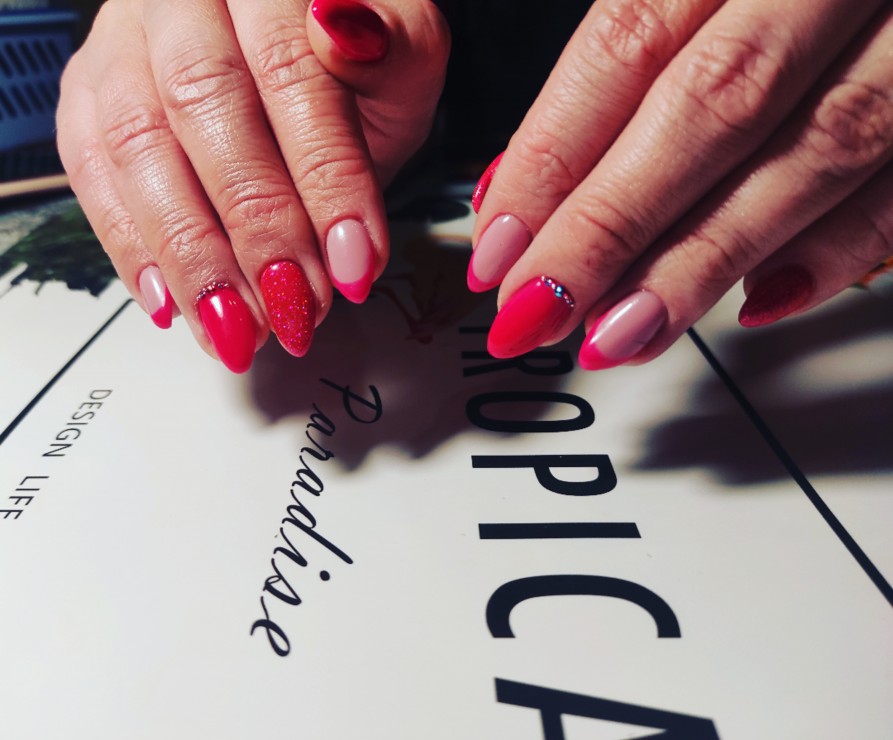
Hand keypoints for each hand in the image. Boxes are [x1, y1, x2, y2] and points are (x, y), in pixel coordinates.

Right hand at [57, 0, 448, 371]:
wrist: (289, 59)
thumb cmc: (354, 70)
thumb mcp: (402, 58)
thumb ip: (391, 53)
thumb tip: (349, 35)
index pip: (292, 72)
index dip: (325, 176)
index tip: (355, 261)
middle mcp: (182, 1)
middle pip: (205, 108)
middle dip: (257, 226)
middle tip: (297, 306)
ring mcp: (125, 44)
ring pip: (139, 147)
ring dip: (193, 254)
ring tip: (241, 327)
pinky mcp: (91, 95)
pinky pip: (91, 172)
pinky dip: (131, 247)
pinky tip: (173, 304)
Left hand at [469, 0, 891, 368]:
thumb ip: (634, 46)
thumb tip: (526, 178)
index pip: (627, 43)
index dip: (552, 154)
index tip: (498, 245)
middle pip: (710, 107)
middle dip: (611, 226)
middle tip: (536, 311)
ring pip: (813, 151)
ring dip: (706, 258)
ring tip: (620, 333)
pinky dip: (841, 247)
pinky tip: (761, 299)